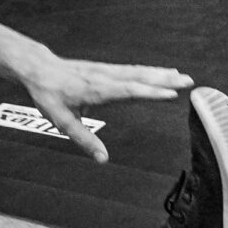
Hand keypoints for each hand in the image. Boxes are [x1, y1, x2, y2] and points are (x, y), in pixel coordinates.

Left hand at [21, 56, 191, 161]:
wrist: (40, 69)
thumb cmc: (50, 94)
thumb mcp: (63, 121)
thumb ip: (84, 140)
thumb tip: (102, 159)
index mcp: (97, 89)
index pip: (128, 90)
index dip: (150, 92)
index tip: (170, 93)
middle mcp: (105, 77)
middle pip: (140, 77)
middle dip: (165, 79)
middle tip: (187, 80)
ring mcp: (107, 70)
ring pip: (139, 71)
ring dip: (161, 73)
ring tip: (181, 75)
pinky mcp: (106, 68)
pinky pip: (132, 68)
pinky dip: (149, 70)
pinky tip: (159, 71)